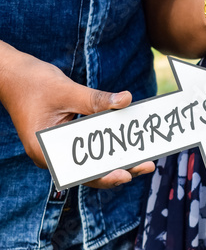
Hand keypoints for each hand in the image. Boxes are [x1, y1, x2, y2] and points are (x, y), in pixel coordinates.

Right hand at [0, 47, 154, 188]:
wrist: (11, 73)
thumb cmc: (33, 82)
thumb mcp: (67, 90)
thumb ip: (97, 99)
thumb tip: (126, 99)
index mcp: (45, 151)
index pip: (80, 172)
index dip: (105, 176)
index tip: (127, 175)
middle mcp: (51, 156)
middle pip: (90, 172)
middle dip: (120, 169)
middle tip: (147, 166)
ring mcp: (57, 151)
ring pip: (91, 163)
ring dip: (116, 161)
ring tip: (143, 161)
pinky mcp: (63, 142)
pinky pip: (88, 151)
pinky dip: (106, 149)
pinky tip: (127, 146)